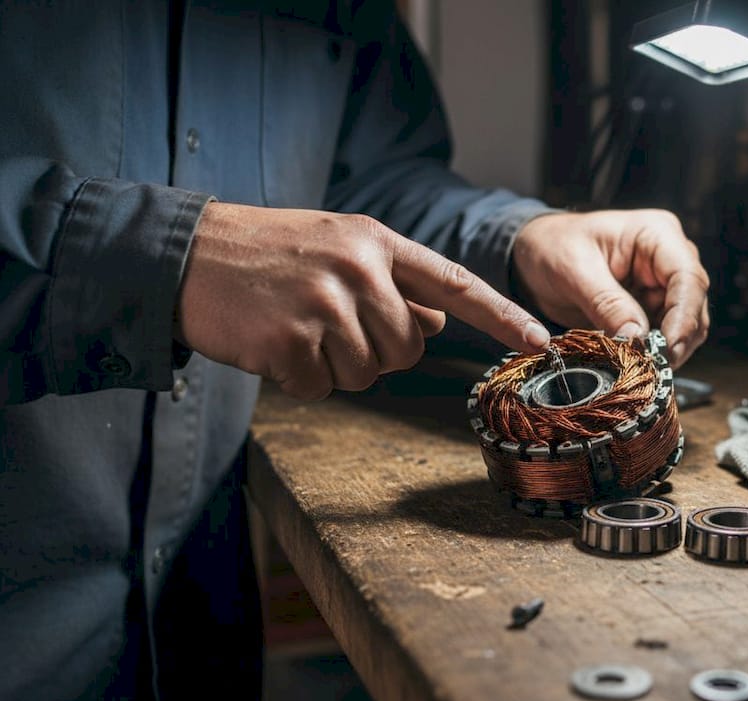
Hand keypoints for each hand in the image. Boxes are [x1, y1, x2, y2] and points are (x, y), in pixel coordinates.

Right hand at [178, 202, 550, 399]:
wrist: (186, 255)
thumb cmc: (269, 253)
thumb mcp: (339, 248)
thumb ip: (394, 281)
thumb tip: (442, 321)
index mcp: (377, 242)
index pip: (454, 283)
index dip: (501, 315)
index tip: (538, 340)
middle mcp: (358, 270)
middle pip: (408, 347)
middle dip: (377, 351)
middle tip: (330, 325)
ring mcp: (325, 305)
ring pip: (368, 373)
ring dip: (336, 367)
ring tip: (299, 329)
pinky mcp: (290, 340)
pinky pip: (323, 387)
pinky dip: (301, 379)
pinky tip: (275, 345)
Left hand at [510, 210, 709, 365]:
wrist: (536, 254)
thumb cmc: (553, 247)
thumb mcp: (573, 270)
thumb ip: (606, 303)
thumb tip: (637, 339)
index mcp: (657, 234)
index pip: (688, 277)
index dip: (684, 316)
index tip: (669, 348)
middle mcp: (669, 258)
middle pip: (693, 304)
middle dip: (678, 338)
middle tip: (653, 367)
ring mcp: (663, 285)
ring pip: (686, 326)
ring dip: (668, 350)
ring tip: (642, 367)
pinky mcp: (652, 309)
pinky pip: (664, 337)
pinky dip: (654, 353)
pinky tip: (637, 363)